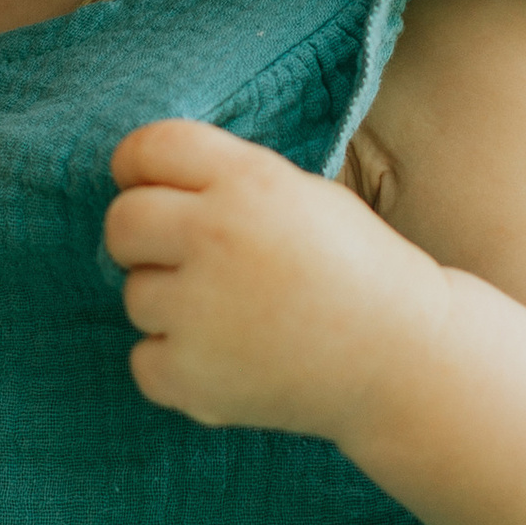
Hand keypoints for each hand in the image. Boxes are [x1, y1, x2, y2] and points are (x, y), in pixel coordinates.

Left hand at [105, 119, 427, 435]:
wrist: (404, 359)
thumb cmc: (351, 268)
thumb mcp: (299, 194)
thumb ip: (223, 181)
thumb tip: (140, 183)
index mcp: (248, 182)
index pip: (147, 149)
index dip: (138, 167)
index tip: (146, 186)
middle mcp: (216, 237)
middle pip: (121, 222)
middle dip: (141, 238)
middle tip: (183, 259)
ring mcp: (202, 311)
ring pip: (134, 295)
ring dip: (170, 307)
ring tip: (235, 316)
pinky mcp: (194, 375)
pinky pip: (143, 359)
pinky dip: (177, 365)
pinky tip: (231, 359)